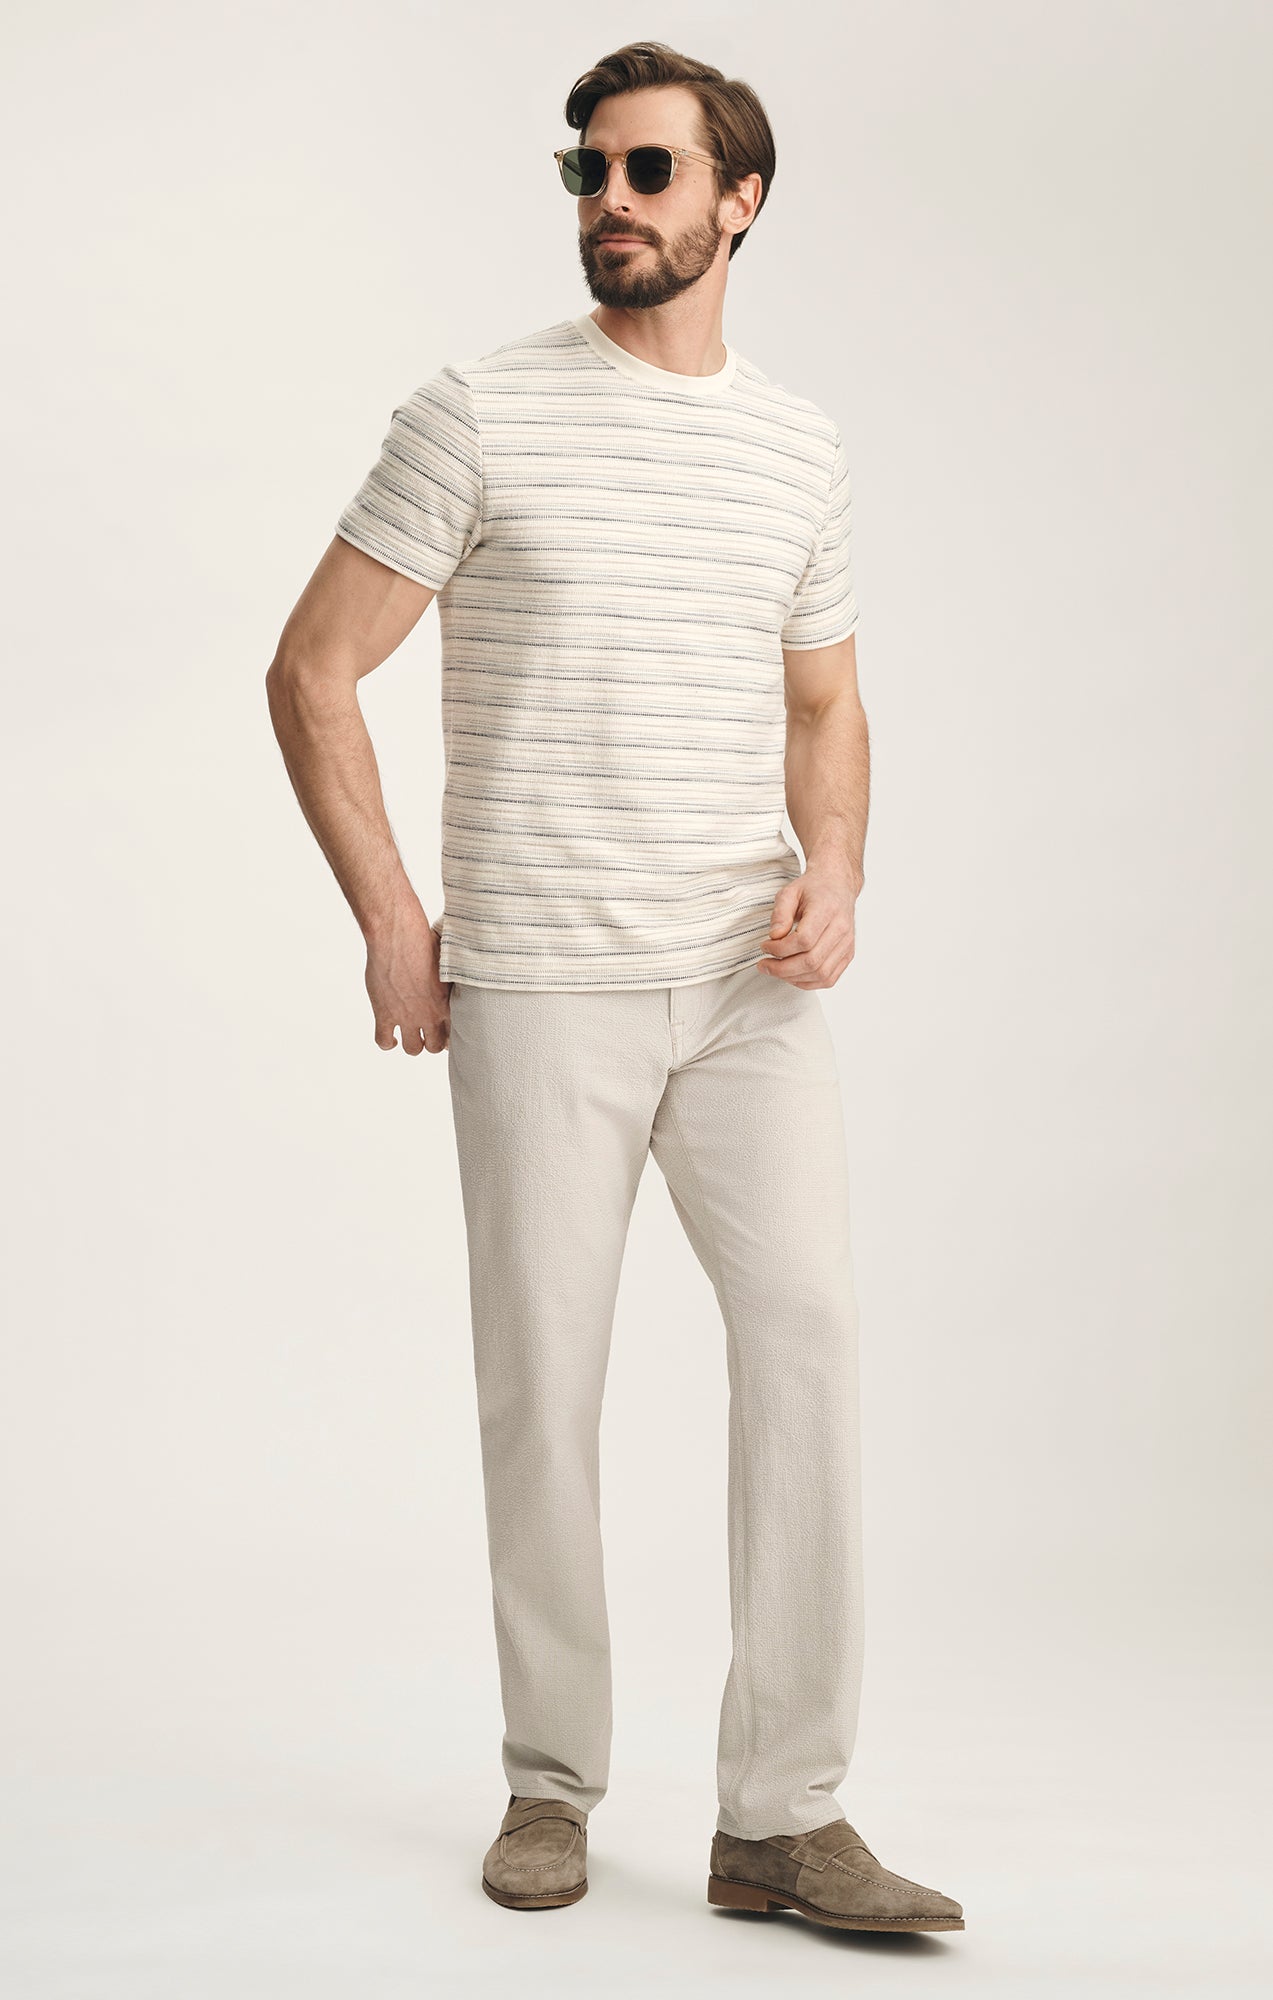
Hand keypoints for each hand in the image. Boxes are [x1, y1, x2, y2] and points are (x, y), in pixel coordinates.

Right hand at [365, 916, 451, 1053]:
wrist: (396, 937)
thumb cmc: (423, 941)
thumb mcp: (447, 961)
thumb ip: (453, 978)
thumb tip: (462, 971)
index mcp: (446, 1002)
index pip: (455, 1032)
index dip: (451, 1035)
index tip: (447, 1032)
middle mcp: (428, 1015)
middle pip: (435, 1046)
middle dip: (432, 1042)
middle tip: (428, 1033)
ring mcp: (405, 1017)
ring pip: (413, 1048)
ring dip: (412, 1044)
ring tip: (409, 1034)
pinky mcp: (384, 1014)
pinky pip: (384, 1041)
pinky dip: (387, 1042)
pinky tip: (391, 1036)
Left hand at [759, 867, 858, 987]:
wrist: (838, 886)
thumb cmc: (814, 889)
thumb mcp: (790, 891)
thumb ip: (780, 913)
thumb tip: (774, 936)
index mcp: (827, 910)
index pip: (804, 940)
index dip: (780, 949)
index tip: (765, 946)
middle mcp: (841, 929)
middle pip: (811, 961)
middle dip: (782, 969)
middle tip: (764, 964)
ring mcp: (846, 945)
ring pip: (820, 974)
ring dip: (793, 978)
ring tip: (776, 970)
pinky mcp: (847, 955)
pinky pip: (828, 979)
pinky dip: (807, 982)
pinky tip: (792, 975)